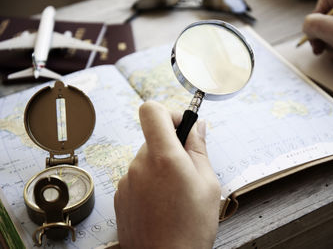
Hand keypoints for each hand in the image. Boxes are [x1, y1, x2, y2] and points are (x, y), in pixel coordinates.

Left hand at [114, 101, 220, 248]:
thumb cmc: (191, 227)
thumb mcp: (208, 184)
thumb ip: (199, 149)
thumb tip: (197, 126)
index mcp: (163, 157)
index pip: (151, 111)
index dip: (168, 113)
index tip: (181, 127)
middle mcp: (139, 165)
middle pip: (153, 137)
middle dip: (171, 147)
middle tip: (188, 170)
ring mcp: (127, 180)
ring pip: (146, 159)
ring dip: (161, 167)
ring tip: (176, 193)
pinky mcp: (120, 195)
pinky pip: (137, 176)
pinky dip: (150, 182)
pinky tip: (162, 203)